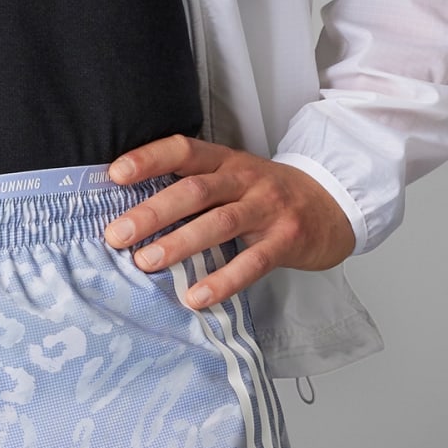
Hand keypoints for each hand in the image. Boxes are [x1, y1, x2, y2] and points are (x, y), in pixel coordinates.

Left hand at [103, 135, 356, 310]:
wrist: (333, 204)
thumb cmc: (269, 195)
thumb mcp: (235, 178)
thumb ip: (196, 187)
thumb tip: (134, 211)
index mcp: (227, 161)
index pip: (183, 150)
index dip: (148, 159)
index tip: (114, 175)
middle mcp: (246, 180)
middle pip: (195, 191)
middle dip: (152, 212)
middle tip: (116, 234)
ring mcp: (268, 209)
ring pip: (219, 223)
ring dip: (179, 243)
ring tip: (145, 263)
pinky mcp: (286, 241)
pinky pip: (251, 262)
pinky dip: (222, 281)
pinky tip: (196, 297)